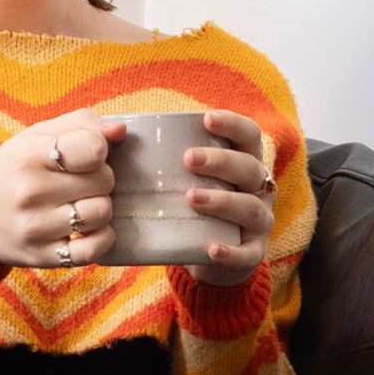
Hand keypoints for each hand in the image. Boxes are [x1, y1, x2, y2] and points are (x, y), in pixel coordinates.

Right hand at [0, 114, 125, 267]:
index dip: (99, 149)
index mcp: (27, 156)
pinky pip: (95, 249)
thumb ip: (78, 124)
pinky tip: (89, 229)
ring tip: (81, 203)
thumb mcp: (33, 137)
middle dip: (99, 177)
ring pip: (102, 212)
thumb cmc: (10, 172)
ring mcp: (37, 228)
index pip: (93, 149)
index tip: (86, 155)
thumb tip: (120, 130)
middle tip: (80, 180)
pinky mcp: (43, 257)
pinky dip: (102, 238)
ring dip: (100, 207)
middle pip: (104, 180)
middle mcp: (30, 192)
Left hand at [174, 110, 278, 284]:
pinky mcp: (253, 253)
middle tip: (188, 159)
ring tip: (191, 198)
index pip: (249, 135)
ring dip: (223, 201)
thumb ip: (158, 156)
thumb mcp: (181, 178)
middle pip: (249, 168)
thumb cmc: (188, 206)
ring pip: (250, 208)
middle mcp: (258, 189)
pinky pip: (248, 254)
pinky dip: (231, 252)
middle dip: (221, 161)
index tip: (206, 119)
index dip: (233, 124)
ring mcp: (259, 222)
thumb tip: (114, 130)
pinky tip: (211, 249)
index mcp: (244, 162)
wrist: (203, 255)